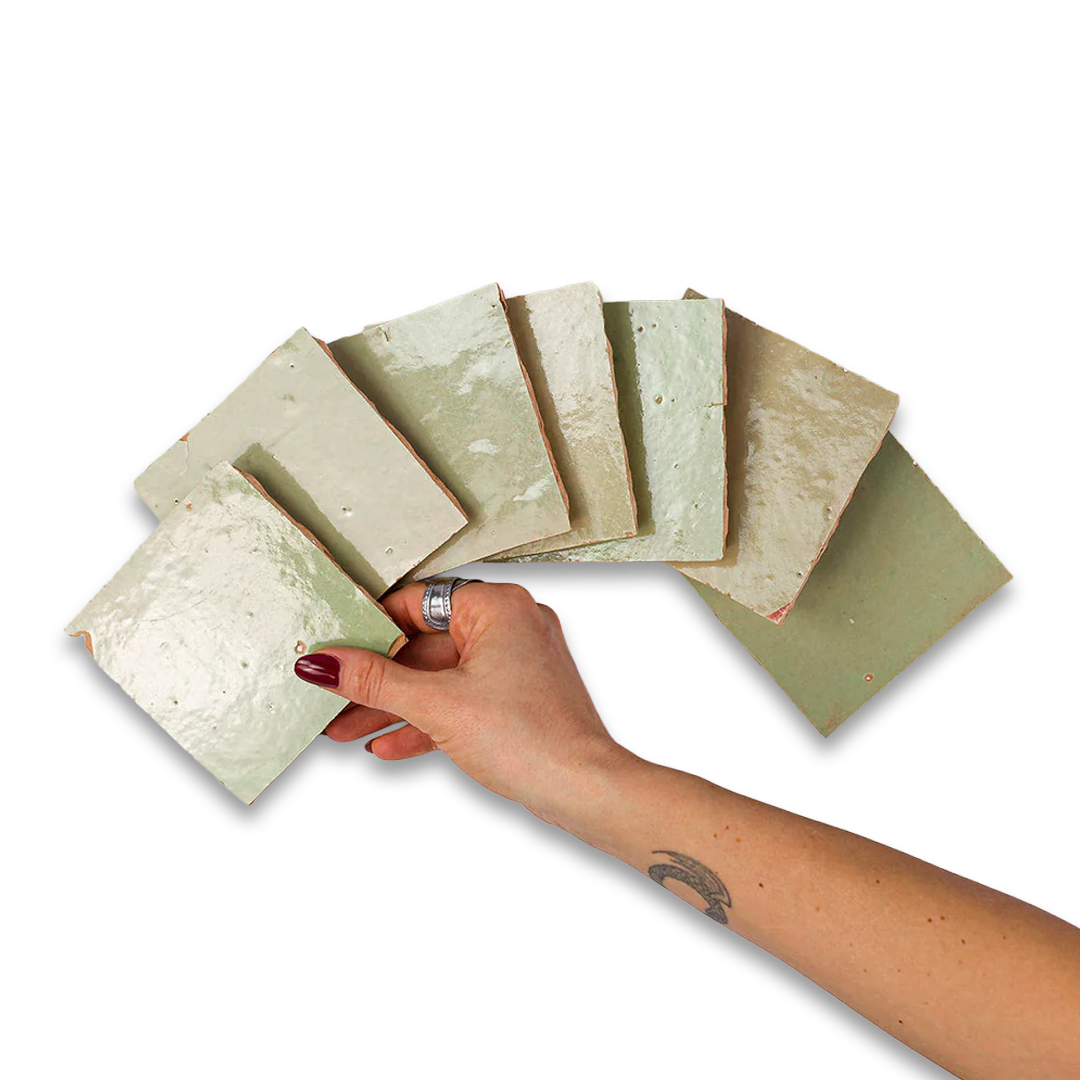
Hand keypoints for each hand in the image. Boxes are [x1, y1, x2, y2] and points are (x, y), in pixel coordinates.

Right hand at [295, 581, 629, 817]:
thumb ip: (376, 682)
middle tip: (336, 696)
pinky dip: (429, 721)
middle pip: (426, 646)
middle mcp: (512, 626)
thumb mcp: (437, 705)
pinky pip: (463, 701)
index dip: (373, 626)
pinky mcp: (519, 698)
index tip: (339, 645)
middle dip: (379, 682)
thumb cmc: (532, 737)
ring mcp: (518, 664)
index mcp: (498, 607)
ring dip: (396, 707)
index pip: (418, 602)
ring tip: (350, 730)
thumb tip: (326, 663)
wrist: (584, 789)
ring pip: (442, 679)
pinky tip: (391, 745)